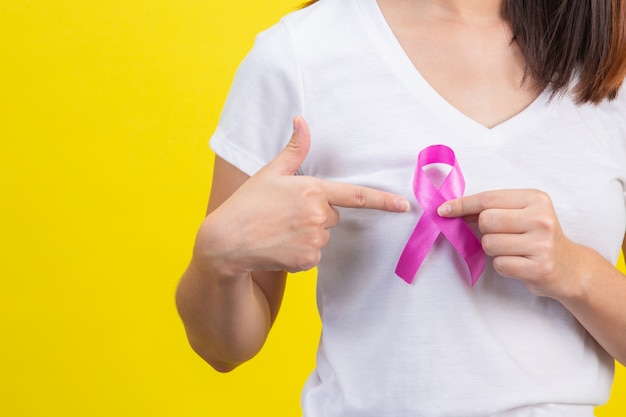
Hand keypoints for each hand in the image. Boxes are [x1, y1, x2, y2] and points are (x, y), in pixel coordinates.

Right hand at [196, 116, 410, 275]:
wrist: (227, 241)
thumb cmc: (248, 204)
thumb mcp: (271, 173)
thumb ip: (294, 149)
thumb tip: (301, 120)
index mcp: (312, 190)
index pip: (356, 196)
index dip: (383, 201)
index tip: (404, 206)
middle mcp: (318, 215)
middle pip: (332, 216)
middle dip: (316, 214)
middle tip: (286, 214)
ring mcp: (314, 240)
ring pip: (322, 236)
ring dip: (308, 234)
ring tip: (280, 230)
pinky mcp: (307, 260)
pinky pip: (313, 254)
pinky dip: (300, 252)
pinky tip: (279, 245)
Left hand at [438, 189, 581, 298]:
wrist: (569, 267)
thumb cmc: (535, 237)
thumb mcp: (520, 214)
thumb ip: (490, 208)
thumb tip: (449, 208)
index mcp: (535, 198)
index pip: (488, 199)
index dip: (461, 205)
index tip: (443, 210)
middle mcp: (541, 218)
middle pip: (486, 221)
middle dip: (484, 230)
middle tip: (501, 235)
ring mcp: (542, 244)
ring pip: (489, 244)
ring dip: (493, 250)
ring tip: (513, 250)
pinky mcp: (539, 268)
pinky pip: (499, 264)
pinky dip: (503, 265)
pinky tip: (519, 263)